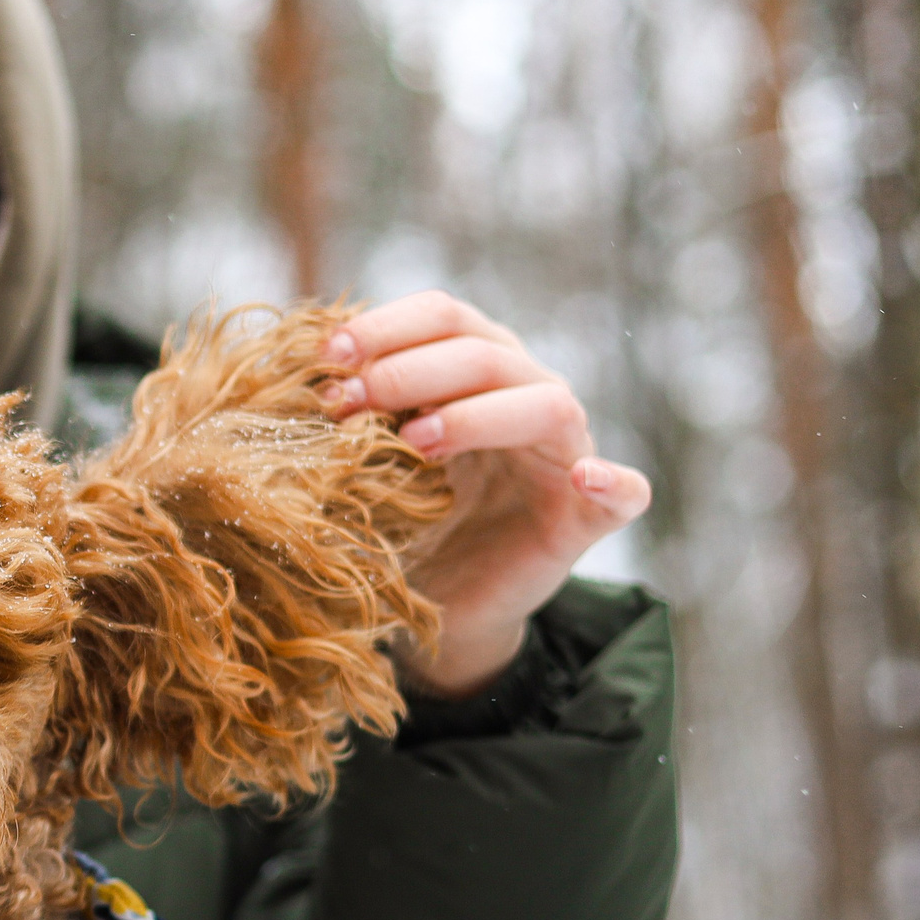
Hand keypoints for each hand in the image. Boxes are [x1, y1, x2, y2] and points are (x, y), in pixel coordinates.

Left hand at [325, 291, 650, 696]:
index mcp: (475, 366)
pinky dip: (613, 482)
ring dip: (475, 414)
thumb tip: (296, 369)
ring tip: (414, 444)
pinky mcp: (585, 515)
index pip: (443, 315)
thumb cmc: (401, 518)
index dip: (386, 327)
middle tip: (343, 404)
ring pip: (543, 402)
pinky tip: (587, 479)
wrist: (439, 604)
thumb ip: (349, 413)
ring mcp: (563, 452)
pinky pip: (624, 492)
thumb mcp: (365, 459)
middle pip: (483, 351)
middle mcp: (526, 391)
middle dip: (407, 370)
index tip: (325, 356)